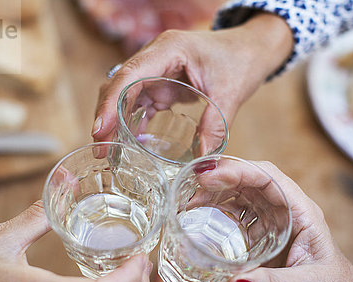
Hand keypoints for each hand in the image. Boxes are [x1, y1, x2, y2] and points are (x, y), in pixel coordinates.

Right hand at [92, 13, 293, 145]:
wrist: (251, 48)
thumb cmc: (242, 60)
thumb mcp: (231, 93)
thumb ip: (216, 125)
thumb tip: (203, 161)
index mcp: (169, 49)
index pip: (130, 75)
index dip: (111, 103)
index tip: (100, 130)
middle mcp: (156, 56)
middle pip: (119, 85)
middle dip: (106, 116)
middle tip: (100, 150)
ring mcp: (156, 69)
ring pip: (124, 95)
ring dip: (114, 122)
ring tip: (108, 151)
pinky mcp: (161, 83)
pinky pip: (139, 102)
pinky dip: (131, 122)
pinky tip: (128, 143)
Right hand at [200, 161, 352, 281]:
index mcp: (302, 213)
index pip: (269, 178)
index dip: (238, 171)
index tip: (208, 177)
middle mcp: (287, 214)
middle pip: (250, 182)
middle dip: (219, 179)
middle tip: (188, 189)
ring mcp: (274, 227)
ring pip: (240, 199)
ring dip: (214, 197)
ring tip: (187, 205)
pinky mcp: (263, 243)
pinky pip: (237, 223)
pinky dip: (217, 219)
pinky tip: (198, 224)